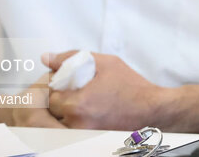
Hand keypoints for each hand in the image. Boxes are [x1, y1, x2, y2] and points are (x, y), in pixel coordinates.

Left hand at [44, 51, 198, 131]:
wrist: (152, 109)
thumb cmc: (131, 86)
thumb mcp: (106, 63)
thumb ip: (72, 57)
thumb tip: (46, 58)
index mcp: (78, 104)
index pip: (50, 95)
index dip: (57, 85)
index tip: (67, 81)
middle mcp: (77, 123)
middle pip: (52, 111)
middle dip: (59, 98)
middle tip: (74, 89)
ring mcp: (82, 134)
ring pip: (59, 122)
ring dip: (64, 110)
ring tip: (82, 100)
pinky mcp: (88, 139)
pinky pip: (70, 129)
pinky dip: (73, 120)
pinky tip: (88, 111)